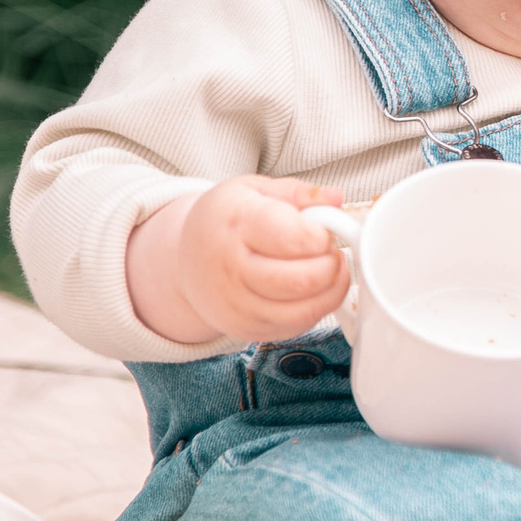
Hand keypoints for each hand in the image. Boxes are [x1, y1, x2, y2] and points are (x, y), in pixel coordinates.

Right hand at [125, 175, 350, 345]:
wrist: (185, 260)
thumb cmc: (226, 221)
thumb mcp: (256, 191)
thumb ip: (299, 193)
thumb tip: (335, 198)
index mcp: (236, 224)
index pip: (294, 237)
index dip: (321, 235)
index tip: (322, 228)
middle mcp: (232, 269)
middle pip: (302, 279)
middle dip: (330, 265)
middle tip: (329, 250)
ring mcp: (238, 305)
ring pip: (303, 310)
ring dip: (330, 289)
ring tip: (327, 268)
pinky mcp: (246, 330)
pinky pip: (296, 327)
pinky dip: (316, 308)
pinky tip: (312, 289)